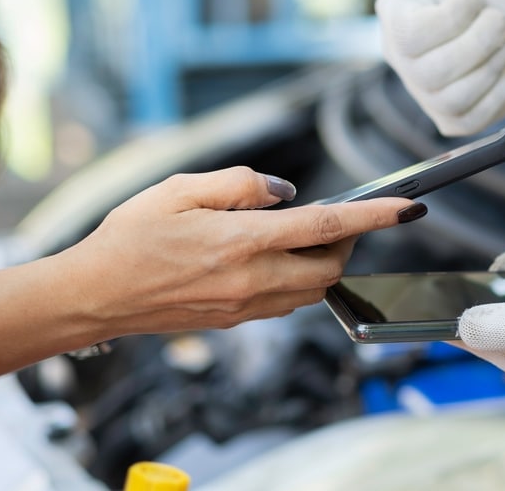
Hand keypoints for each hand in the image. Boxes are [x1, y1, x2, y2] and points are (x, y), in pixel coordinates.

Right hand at [60, 166, 421, 338]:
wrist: (96, 296)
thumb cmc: (131, 237)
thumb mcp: (180, 188)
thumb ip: (241, 184)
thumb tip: (286, 191)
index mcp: (242, 242)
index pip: (328, 227)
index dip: (375, 216)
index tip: (409, 207)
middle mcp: (253, 280)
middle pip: (333, 265)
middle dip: (351, 241)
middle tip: (340, 217)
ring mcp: (247, 306)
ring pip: (315, 289)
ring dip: (325, 262)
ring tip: (305, 236)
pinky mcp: (238, 321)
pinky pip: (289, 303)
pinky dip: (299, 279)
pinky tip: (276, 259)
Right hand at [362, 0, 504, 136]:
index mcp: (395, 19)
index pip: (413, 35)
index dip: (458, 17)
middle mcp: (402, 59)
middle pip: (433, 71)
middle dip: (484, 41)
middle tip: (498, 22)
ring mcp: (425, 93)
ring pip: (453, 95)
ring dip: (493, 64)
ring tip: (500, 45)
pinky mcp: (451, 119)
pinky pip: (469, 116)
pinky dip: (496, 93)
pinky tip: (499, 75)